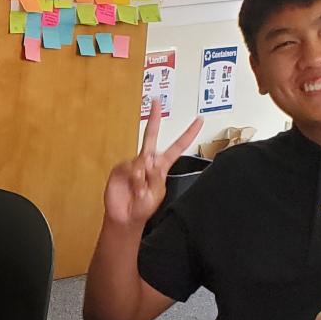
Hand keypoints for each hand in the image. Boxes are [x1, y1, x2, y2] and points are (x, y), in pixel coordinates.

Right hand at [104, 99, 203, 226]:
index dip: (189, 134)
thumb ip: (155, 177)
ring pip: (142, 160)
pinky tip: (133, 188)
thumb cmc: (143, 207)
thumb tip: (147, 161)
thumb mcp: (157, 194)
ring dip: (143, 177)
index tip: (199, 120)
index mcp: (161, 166)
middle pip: (151, 136)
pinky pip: (130, 168)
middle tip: (156, 102)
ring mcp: (133, 164)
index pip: (177, 147)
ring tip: (140, 191)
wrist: (125, 217)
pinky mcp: (120, 168)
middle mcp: (147, 161)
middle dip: (154, 119)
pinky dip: (134, 180)